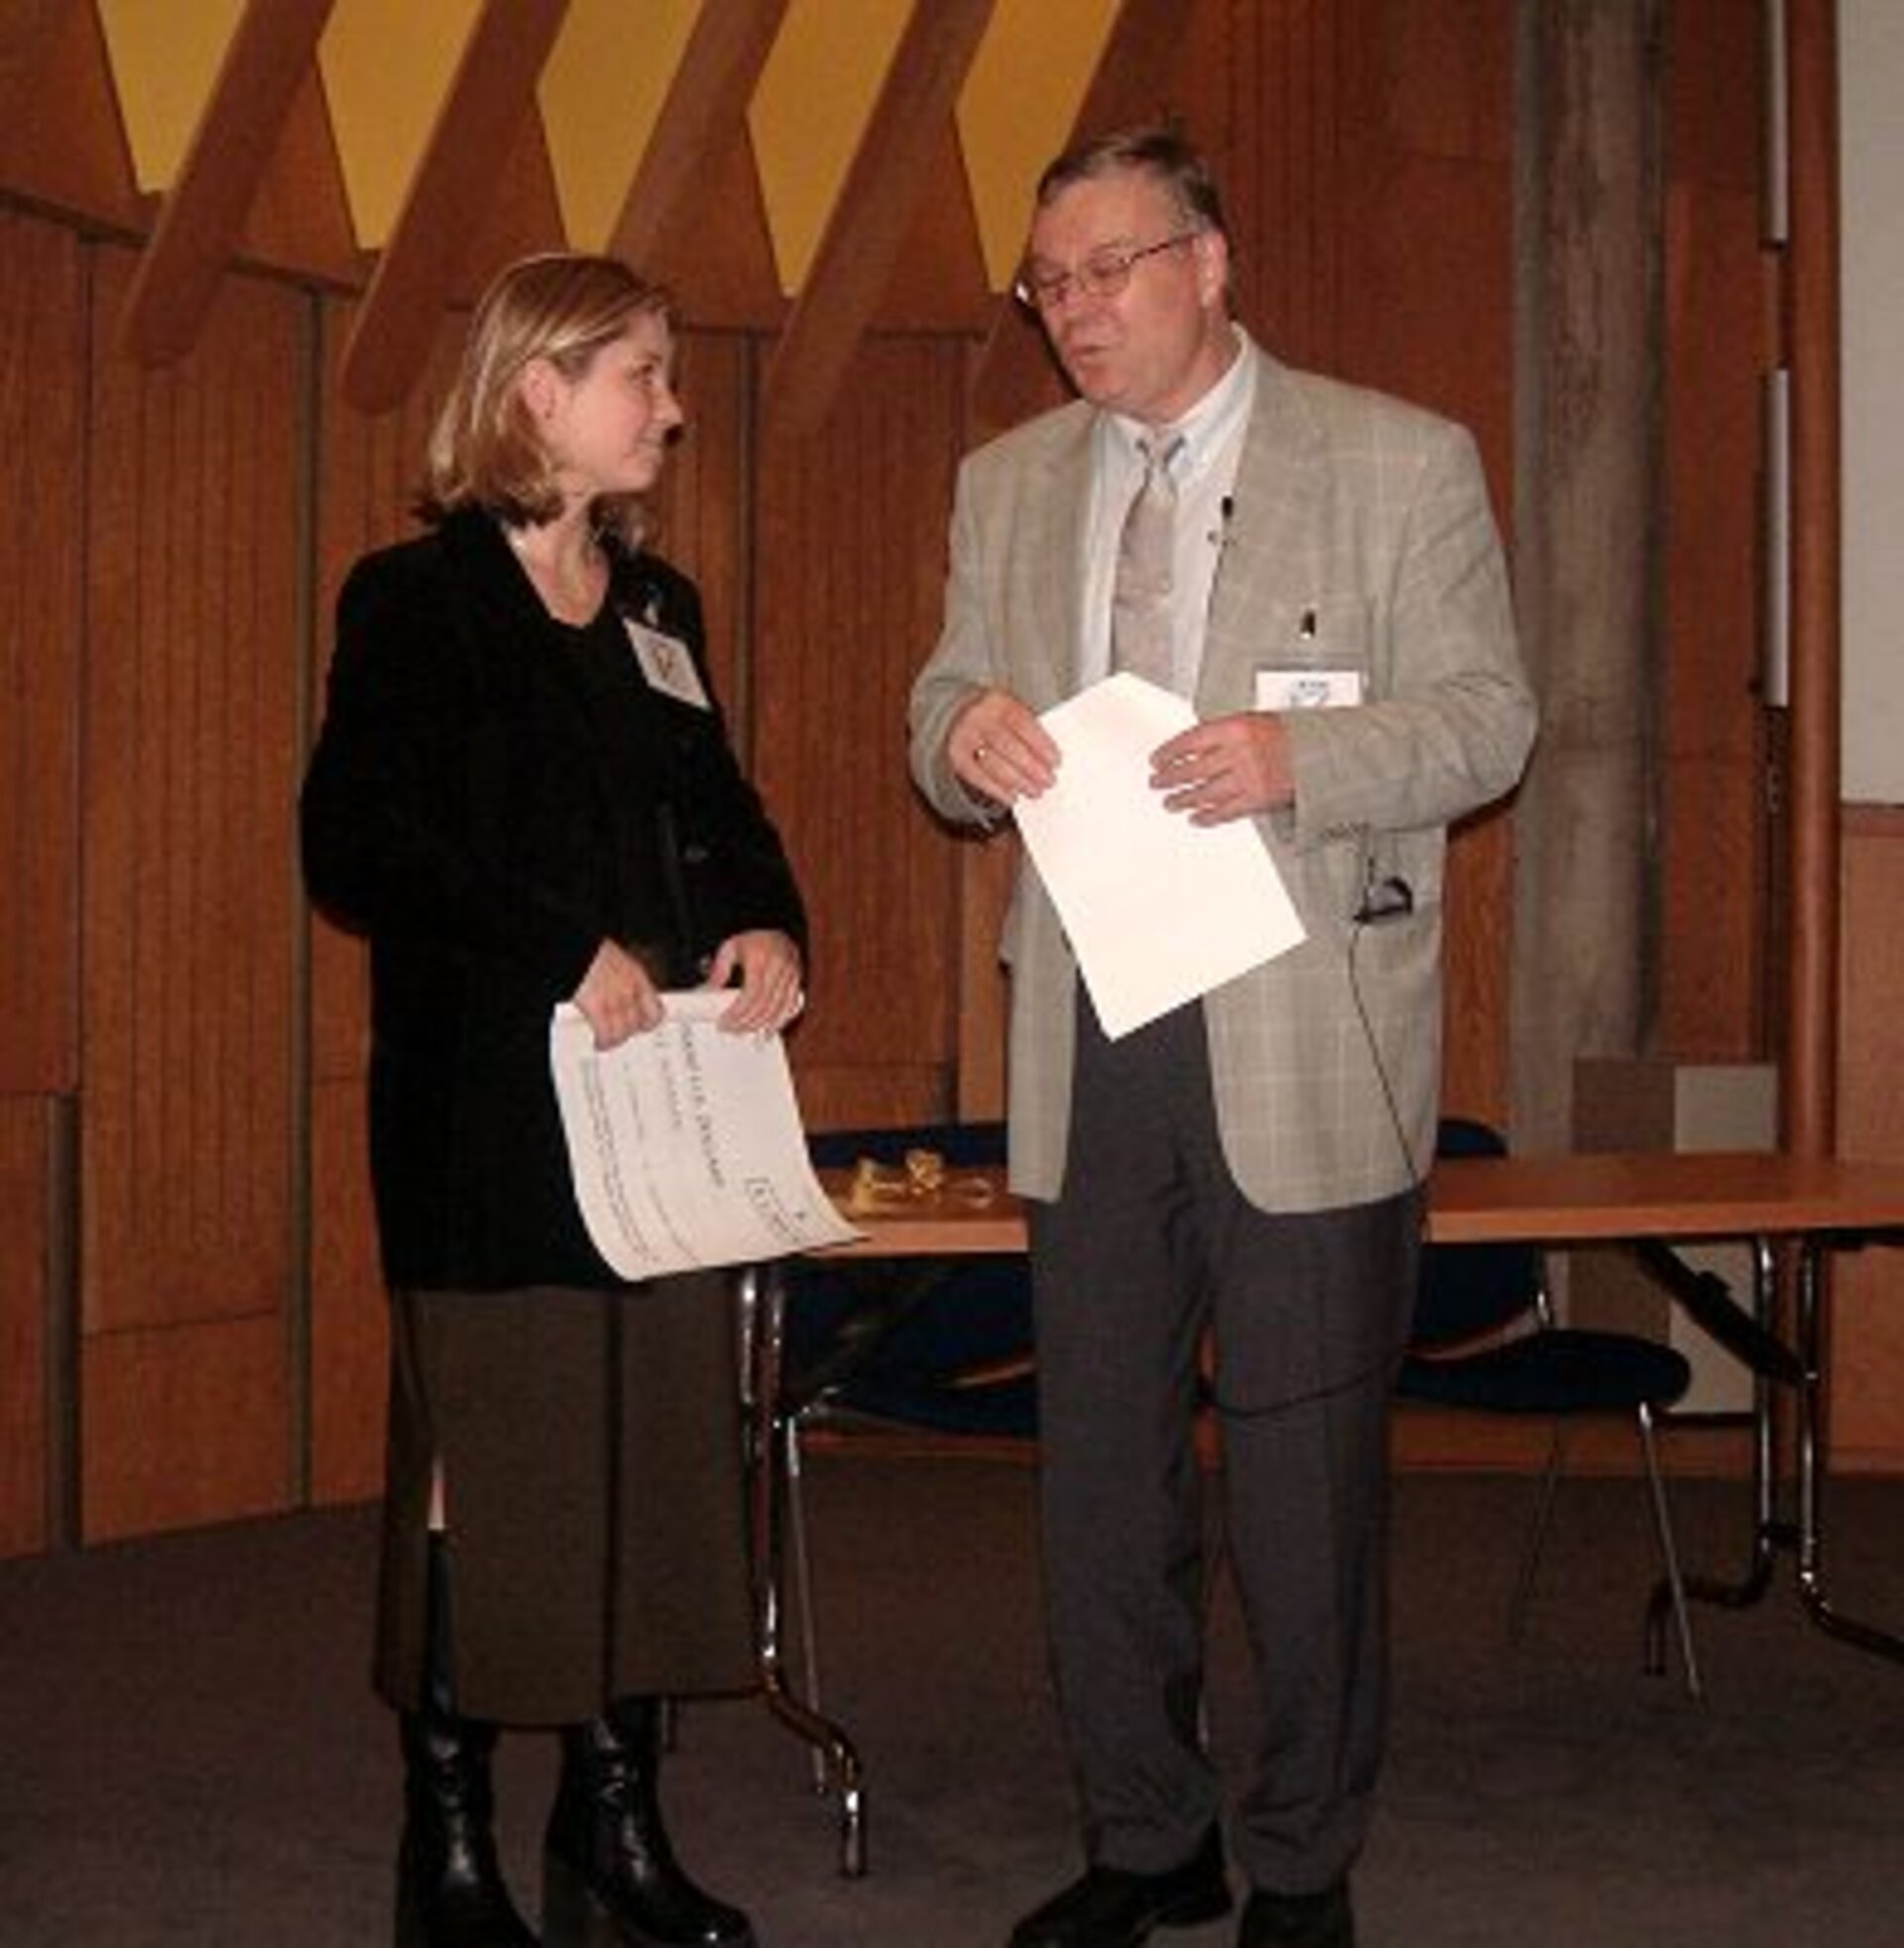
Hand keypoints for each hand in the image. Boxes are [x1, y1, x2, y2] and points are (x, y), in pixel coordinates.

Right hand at [573, 939, 664, 1046]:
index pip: (655, 1008)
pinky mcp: (596, 1007)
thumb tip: (616, 987)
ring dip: (615, 1040)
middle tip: (621, 1035)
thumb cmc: (589, 951)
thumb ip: (620, 976)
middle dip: (629, 1032)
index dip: (650, 1021)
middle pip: (639, 1023)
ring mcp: (614, 999)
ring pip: (623, 1032)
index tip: (645, 1026)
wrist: (573, 947)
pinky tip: (599, 1043)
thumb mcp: (613, 959)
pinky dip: (603, 1041)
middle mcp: (629, 989)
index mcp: (635, 975)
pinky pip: (606, 1033)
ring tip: (608, 1042)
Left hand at [703, 930, 805, 1033]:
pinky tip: (768, 1030)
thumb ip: (719, 970)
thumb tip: (708, 991)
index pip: (751, 993)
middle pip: (764, 1005)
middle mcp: (780, 967)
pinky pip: (790, 1007)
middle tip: (731, 1029)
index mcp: (761, 957)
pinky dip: (779, 1022)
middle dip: (746, 1022)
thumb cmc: (754, 940)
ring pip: (778, 1009)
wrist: (778, 929)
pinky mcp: (798, 982)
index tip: (725, 1022)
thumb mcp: (730, 949)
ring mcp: (792, 975)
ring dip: (761, 1025)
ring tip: (745, 1032)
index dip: (738, 1012)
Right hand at [948, 690, 1059, 804]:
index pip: (1022, 723)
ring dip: (1017, 781)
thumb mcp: (1011, 711)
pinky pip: (978, 777)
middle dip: (1031, 767)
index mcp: (998, 702)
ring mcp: (966, 739)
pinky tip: (1012, 797)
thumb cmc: (994, 716)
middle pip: (1008, 746)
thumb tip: (1048, 759)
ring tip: (1035, 791)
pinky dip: (997, 790)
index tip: (1056, 761)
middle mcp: (979, 718)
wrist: (958, 714)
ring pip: (993, 764)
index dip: (1041, 744)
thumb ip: (1028, 729)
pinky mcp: (957, 757)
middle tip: (1049, 781)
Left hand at [1150, 711, 1294, 824]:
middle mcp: (1239, 752)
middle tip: (1156, 783)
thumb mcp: (1255, 720)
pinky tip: (1196, 818)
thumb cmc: (1292, 734)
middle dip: (1170, 778)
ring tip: (1170, 803)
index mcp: (1236, 728)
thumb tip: (1194, 748)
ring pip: (1205, 793)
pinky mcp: (1258, 799)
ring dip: (1183, 799)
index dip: (1168, 752)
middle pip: (1193, 769)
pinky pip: (1226, 812)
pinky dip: (1208, 816)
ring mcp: (1248, 778)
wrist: (1323, 751)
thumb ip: (1225, 735)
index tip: (1157, 760)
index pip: (1190, 741)